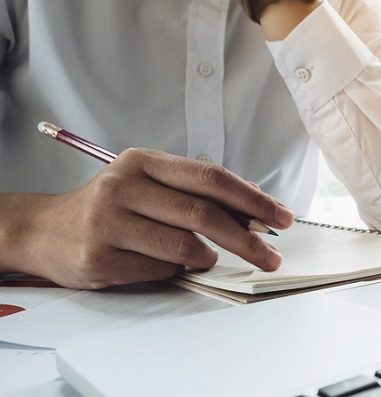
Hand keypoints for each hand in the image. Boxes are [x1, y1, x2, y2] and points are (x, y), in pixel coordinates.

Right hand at [20, 148, 291, 288]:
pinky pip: (160, 271)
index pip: (211, 178)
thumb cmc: (113, 206)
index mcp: (143, 161)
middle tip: (272, 257)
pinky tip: (167, 264)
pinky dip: (176, 271)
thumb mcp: (151, 184)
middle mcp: (123, 186)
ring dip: (208, 257)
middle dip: (247, 239)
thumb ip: (198, 191)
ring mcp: (108, 223)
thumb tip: (257, 207)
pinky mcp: (99, 258)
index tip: (282, 219)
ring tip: (208, 258)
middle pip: (204, 213)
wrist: (45, 230)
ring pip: (184, 247)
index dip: (253, 200)